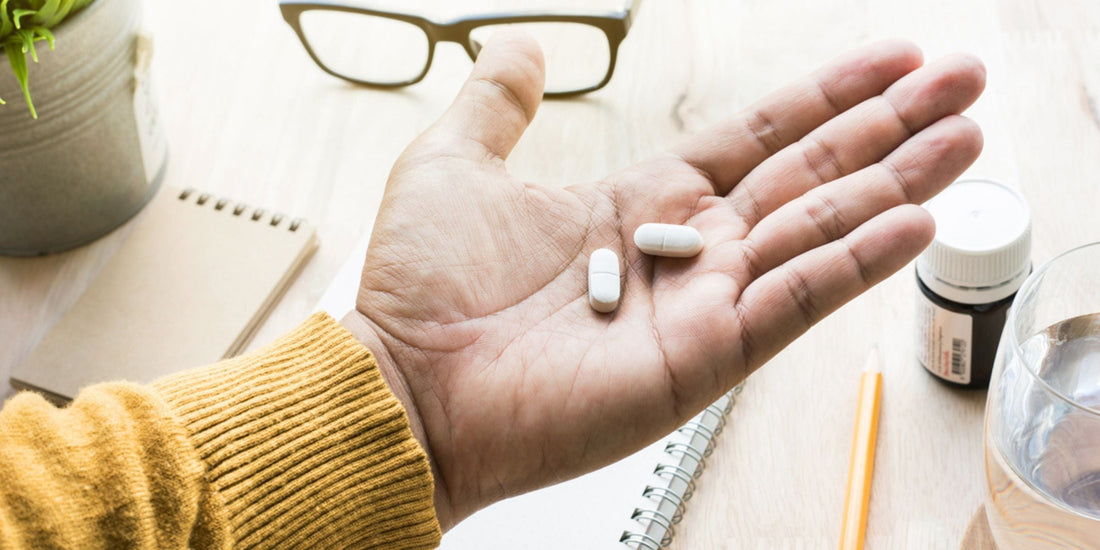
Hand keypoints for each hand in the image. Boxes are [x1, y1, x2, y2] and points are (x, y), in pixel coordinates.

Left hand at [341, 32, 983, 529]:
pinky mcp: (701, 358)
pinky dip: (855, 263)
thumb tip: (520, 46)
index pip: (756, 138)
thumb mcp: (457, 163)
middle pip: (808, 176)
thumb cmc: (420, 287)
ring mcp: (700, 306)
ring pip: (817, 233)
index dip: (825, 98)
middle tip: (964, 83)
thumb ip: (499, 103)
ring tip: (966, 138)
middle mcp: (685, 251)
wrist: (403, 382)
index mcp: (642, 202)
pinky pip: (792, 302)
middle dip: (889, 128)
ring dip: (896, 185)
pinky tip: (913, 222)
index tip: (892, 59)